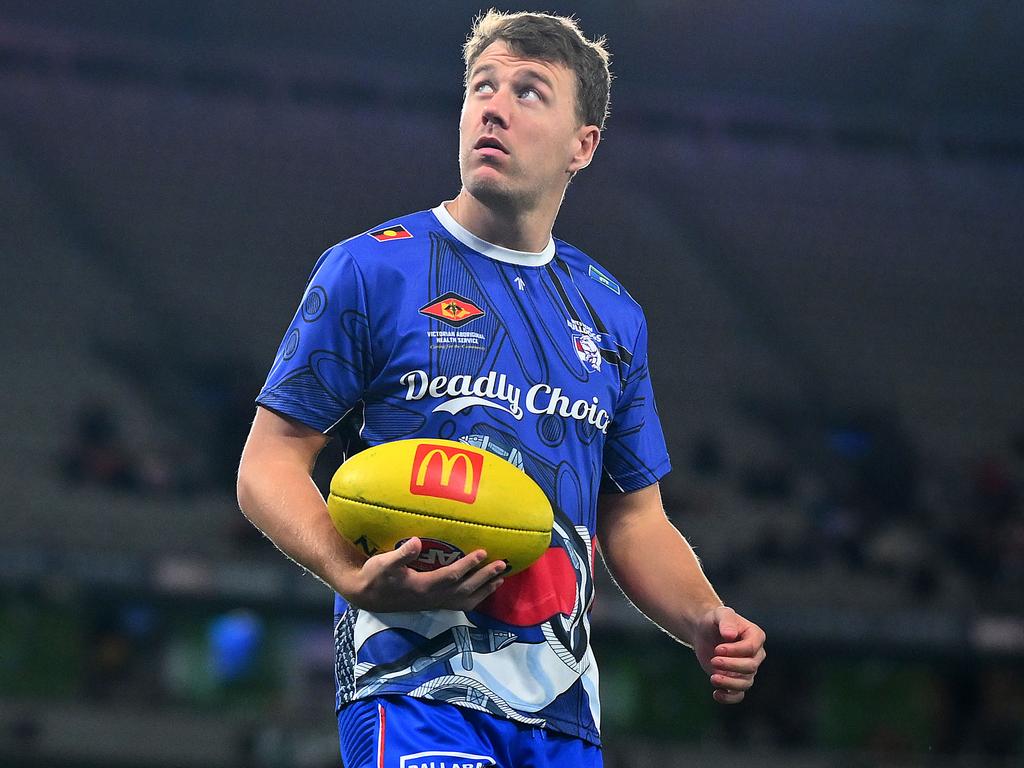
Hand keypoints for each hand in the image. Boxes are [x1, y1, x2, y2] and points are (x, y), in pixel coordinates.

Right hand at [350, 537, 505, 612]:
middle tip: (503, 564)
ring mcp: (433, 603)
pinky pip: (459, 604)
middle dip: (484, 577)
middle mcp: (431, 598)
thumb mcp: (383, 563)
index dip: (467, 565)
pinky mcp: (432, 604)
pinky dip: (475, 597)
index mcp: (422, 586)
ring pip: (465, 600)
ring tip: (501, 578)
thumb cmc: (375, 575)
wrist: (366, 596)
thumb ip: (401, 554)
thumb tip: (417, 542)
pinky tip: (484, 589)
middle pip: (464, 590)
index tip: (483, 552)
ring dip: (484, 589)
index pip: (450, 576)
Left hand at [693, 605, 765, 703]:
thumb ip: (726, 620)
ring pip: (746, 683)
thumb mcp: (719, 614)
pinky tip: (716, 694)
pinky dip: (728, 698)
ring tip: (713, 678)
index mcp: (756, 636)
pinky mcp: (735, 680)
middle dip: (731, 666)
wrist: (704, 631)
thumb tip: (730, 636)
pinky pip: (738, 695)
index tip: (718, 649)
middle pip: (750, 667)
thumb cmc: (715, 620)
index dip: (735, 651)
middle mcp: (755, 655)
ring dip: (729, 683)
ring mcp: (746, 670)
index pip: (751, 649)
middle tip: (713, 660)